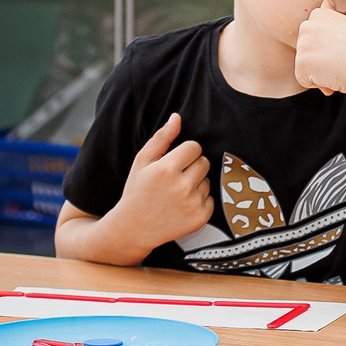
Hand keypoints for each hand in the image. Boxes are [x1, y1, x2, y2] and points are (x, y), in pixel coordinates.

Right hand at [108, 115, 213, 253]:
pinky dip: (200, 200)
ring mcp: (193, 203)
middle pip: (204, 162)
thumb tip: (177, 117)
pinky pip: (211, 198)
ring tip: (176, 193)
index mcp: (167, 169)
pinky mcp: (201, 217)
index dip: (184, 153)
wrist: (134, 228)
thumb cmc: (137, 191)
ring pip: (208, 180)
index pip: (194, 147)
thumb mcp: (142, 162)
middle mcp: (182, 186)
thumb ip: (161, 138)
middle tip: (174, 179)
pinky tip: (182, 205)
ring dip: (196, 183)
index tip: (172, 163)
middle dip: (192, 167)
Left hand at [295, 3, 345, 97]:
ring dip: (320, 72)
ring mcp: (304, 42)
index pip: (315, 37)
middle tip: (342, 59)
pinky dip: (318, 83)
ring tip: (339, 67)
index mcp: (321, 13)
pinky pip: (304, 79)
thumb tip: (326, 2)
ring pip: (305, 65)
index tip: (345, 47)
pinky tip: (333, 76)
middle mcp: (309, 24)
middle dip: (321, 59)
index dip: (329, 47)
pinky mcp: (302, 62)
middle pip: (306, 50)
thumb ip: (333, 17)